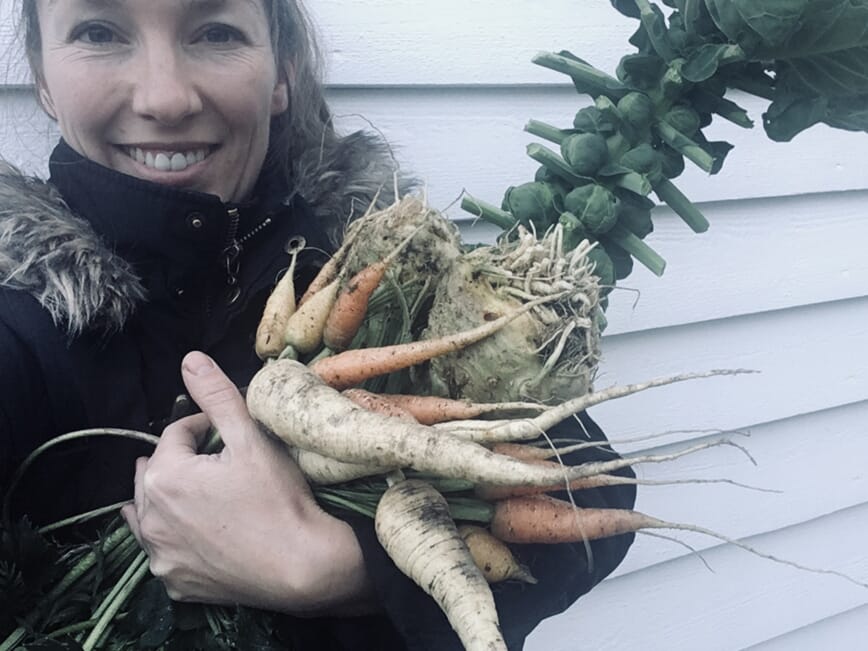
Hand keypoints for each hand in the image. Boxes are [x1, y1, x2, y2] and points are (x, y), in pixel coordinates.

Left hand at [122, 351, 373, 613]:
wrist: (302, 567)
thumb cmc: (278, 499)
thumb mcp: (251, 439)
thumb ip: (217, 397)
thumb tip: (190, 359)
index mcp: (164, 476)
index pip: (176, 435)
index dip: (202, 427)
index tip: (229, 430)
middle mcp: (150, 518)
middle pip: (154, 474)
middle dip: (179, 461)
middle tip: (210, 459)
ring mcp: (161, 556)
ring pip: (149, 516)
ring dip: (164, 499)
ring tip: (182, 491)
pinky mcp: (175, 583)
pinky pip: (164, 553)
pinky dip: (173, 539)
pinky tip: (189, 535)